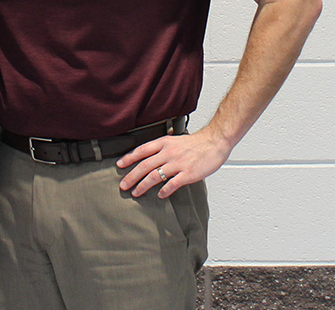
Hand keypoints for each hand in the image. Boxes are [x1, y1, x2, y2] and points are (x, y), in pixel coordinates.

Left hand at [116, 127, 231, 198]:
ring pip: (155, 175)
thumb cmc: (196, 143)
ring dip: (143, 185)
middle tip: (123, 185)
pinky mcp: (188, 173)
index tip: (120, 165)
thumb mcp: (174, 140)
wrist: (215, 141)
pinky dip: (164, 190)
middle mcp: (168, 153)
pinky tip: (160, 195)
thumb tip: (149, 157)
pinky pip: (172, 184)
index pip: (142, 150)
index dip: (129, 158)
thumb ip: (162, 148)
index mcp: (164, 143)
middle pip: (145, 165)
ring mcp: (178, 163)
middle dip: (131, 176)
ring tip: (136, 192)